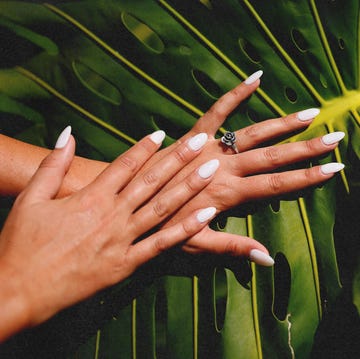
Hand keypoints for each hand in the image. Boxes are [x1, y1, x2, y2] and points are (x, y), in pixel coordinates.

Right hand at [0, 127, 221, 339]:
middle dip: (178, 158)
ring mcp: (122, 239)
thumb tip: (67, 133)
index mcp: (91, 196)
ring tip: (210, 170)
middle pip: (151, 180)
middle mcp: (112, 214)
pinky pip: (161, 244)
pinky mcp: (125, 264)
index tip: (163, 133)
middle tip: (200, 142)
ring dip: (189, 187)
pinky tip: (206, 216)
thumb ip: (52, 165)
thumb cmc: (22, 244)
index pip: (125, 164)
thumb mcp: (31, 198)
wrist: (19, 290)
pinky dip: (185, 230)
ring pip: (163, 207)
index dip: (145, 147)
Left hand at [140, 71, 344, 254]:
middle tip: (335, 137)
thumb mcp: (196, 244)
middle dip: (305, 148)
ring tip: (310, 112)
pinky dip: (235, 95)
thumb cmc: (159, 225)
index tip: (333, 168)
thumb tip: (268, 260)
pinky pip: (216, 112)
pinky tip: (255, 78)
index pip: (275, 185)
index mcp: (227, 193)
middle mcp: (223, 167)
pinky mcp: (193, 135)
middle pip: (271, 156)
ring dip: (282, 124)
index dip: (306, 178)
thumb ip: (232, 248)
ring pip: (252, 134)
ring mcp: (208, 148)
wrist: (129, 199)